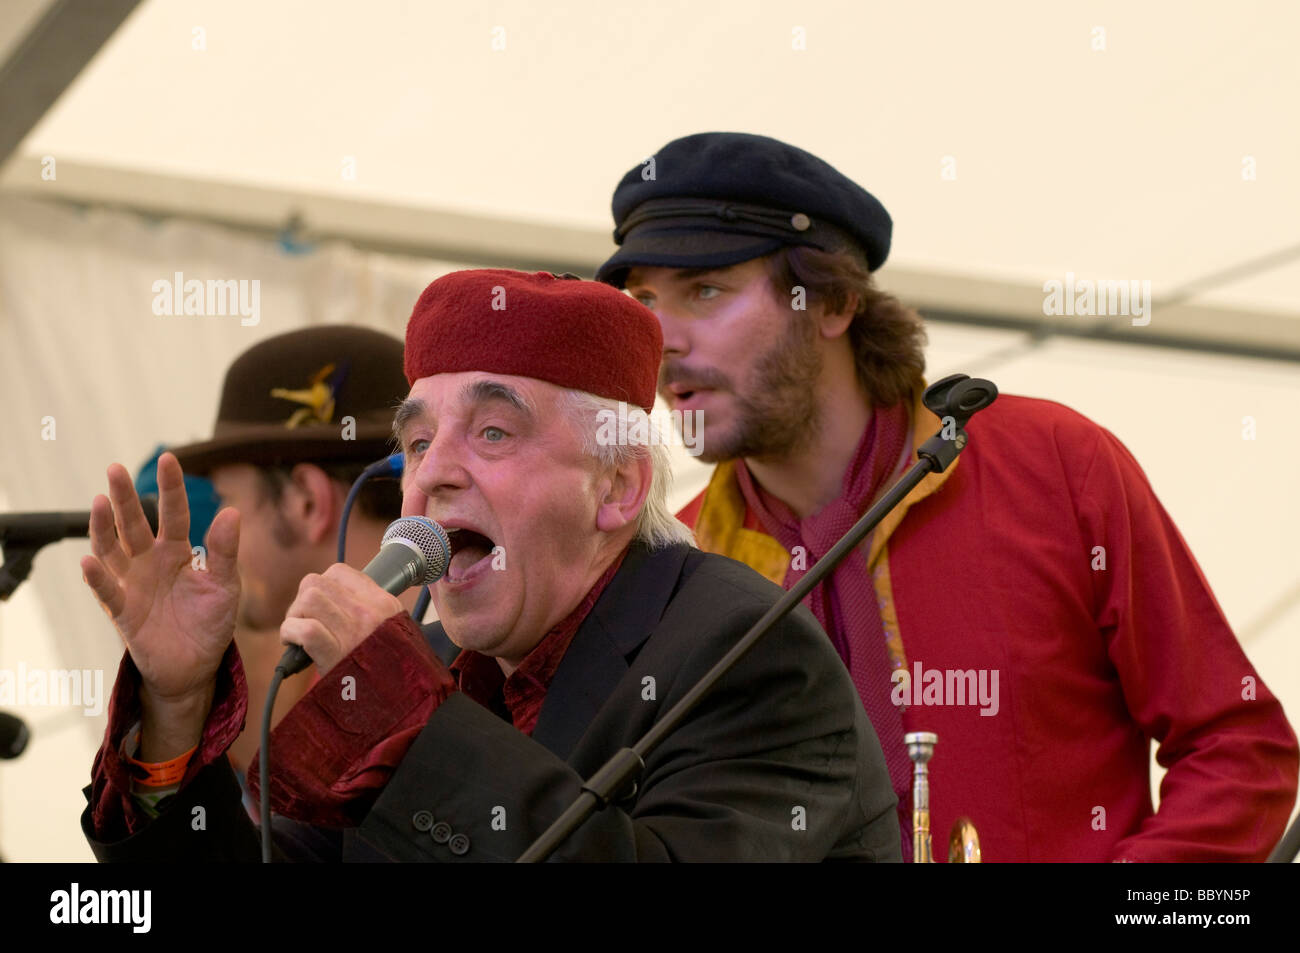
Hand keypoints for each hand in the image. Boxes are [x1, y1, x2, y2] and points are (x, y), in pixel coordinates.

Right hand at [80, 452, 239, 756]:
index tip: (169, 458)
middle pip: (134, 524)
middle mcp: (150, 563)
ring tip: (99, 502)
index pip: (174, 514)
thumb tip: (232, 512)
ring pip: (113, 550)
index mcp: (178, 552)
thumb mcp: (225, 586)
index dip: (171, 488)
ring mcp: (133, 585)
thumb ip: (224, 552)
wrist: (196, 666)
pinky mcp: (123, 613)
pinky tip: (89, 561)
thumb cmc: (210, 623)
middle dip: (125, 498)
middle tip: (115, 469)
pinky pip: (107, 592)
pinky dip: (97, 578)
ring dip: (104, 528)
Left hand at [280, 564, 402, 675]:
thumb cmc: (394, 673)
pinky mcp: (336, 655)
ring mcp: (353, 632)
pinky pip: (304, 628)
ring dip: (294, 616)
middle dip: (301, 601)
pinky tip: (292, 644)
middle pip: (315, 582)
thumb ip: (373, 614)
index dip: (321, 587)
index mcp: (384, 604)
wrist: (403, 708)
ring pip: (308, 598)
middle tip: (304, 621)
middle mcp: (370, 613)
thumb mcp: (396, 634)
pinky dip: (291, 633)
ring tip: (298, 633)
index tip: (320, 607)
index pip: (340, 572)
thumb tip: (337, 602)